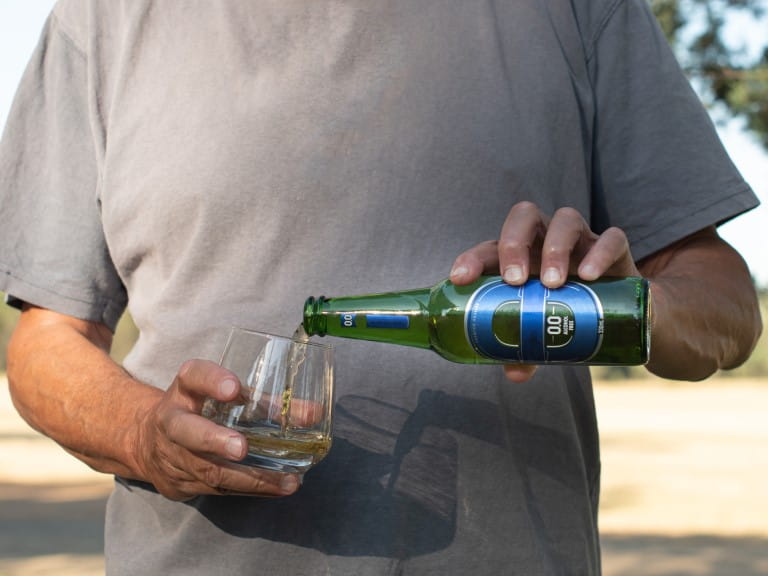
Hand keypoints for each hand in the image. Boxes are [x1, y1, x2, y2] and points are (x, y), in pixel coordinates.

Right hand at [135, 359, 300, 500]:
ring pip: (206, 469)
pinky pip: (216, 489)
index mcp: (185, 390)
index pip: (193, 376)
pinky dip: (249, 490)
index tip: (233, 387)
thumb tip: (316, 414)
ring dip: (248, 478)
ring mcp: (173, 455)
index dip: (211, 380)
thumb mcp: (228, 397)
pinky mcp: (180, 484)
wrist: (149, 442)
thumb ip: (269, 403)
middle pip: (186, 430)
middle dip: (214, 440)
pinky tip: (276, 489)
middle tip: (241, 448)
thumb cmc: (204, 410)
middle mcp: (172, 421)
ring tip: (285, 481)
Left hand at [449, 201, 639, 381]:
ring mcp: (581, 240)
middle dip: (514, 243)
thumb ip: (527, 350)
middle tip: (514, 281)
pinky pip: (610, 238)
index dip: (472, 259)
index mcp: (520, 256)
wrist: (623, 315)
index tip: (461, 279)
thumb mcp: (544, 331)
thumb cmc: (568, 313)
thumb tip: (514, 374)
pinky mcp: (616, 249)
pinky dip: (599, 253)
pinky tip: (590, 276)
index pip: (490, 248)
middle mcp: (546, 240)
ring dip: (555, 248)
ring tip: (553, 283)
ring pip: (565, 220)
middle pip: (524, 217)